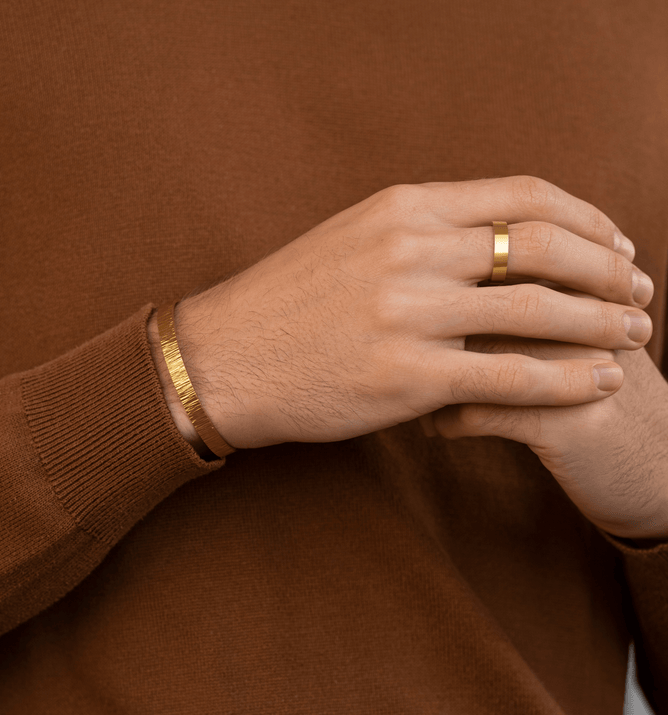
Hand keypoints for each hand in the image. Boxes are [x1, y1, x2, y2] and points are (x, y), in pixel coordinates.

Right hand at [158, 176, 652, 448]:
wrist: (224, 358)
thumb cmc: (284, 303)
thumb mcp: (350, 241)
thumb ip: (419, 235)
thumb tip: (485, 246)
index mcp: (400, 208)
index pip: (520, 195)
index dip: (586, 218)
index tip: (615, 244)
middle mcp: (409, 250)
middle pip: (543, 247)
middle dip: (609, 270)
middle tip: (640, 292)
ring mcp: (408, 314)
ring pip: (538, 310)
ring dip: (600, 323)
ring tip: (633, 336)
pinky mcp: (406, 378)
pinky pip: (510, 376)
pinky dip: (566, 379)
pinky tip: (597, 383)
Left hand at [424, 284, 667, 542]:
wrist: (664, 468)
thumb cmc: (599, 393)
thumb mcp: (576, 336)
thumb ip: (528, 302)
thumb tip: (447, 287)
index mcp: (579, 284)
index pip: (495, 261)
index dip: (443, 291)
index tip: (414, 320)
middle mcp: (580, 313)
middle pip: (477, 301)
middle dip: (427, 332)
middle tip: (398, 352)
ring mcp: (576, 363)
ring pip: (471, 352)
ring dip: (429, 379)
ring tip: (414, 394)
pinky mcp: (566, 419)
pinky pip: (479, 409)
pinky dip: (447, 421)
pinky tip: (437, 430)